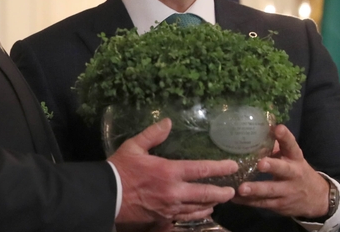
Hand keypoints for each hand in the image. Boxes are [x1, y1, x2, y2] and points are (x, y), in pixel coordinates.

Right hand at [108, 118, 237, 226]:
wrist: (106, 196)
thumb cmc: (120, 169)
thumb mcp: (134, 146)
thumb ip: (153, 134)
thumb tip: (168, 122)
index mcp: (169, 171)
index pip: (201, 169)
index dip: (219, 168)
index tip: (232, 166)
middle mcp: (174, 191)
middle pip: (205, 193)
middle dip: (222, 192)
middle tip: (232, 190)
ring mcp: (170, 207)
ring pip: (198, 208)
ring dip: (211, 204)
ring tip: (219, 201)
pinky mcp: (163, 218)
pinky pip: (185, 217)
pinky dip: (197, 214)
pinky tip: (201, 211)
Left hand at [232, 124, 329, 217]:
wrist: (317, 199)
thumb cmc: (298, 172)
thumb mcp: (293, 158)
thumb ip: (278, 146)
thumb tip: (261, 127)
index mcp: (296, 159)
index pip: (292, 146)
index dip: (285, 137)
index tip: (278, 128)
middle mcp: (293, 174)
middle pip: (283, 170)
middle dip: (272, 166)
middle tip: (260, 164)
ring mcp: (286, 191)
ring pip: (270, 190)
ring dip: (255, 189)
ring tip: (241, 188)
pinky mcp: (279, 205)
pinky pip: (262, 203)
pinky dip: (248, 202)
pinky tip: (234, 198)